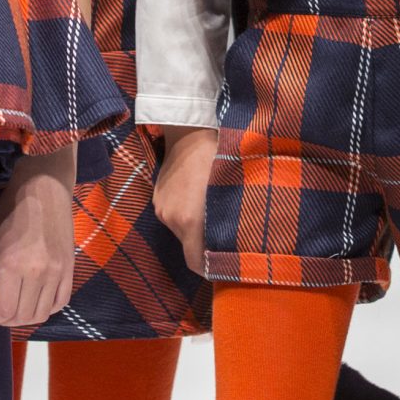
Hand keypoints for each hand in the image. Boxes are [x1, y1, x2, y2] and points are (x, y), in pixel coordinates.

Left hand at [0, 147, 75, 326]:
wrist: (44, 189)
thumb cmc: (9, 212)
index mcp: (12, 265)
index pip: (3, 311)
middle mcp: (38, 272)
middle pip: (22, 316)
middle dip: (4, 318)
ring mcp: (58, 271)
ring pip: (41, 314)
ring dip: (24, 317)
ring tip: (14, 305)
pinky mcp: (70, 268)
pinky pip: (60, 302)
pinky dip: (46, 309)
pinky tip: (34, 299)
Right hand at [152, 126, 216, 276]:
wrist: (190, 131)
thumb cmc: (218, 156)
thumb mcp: (229, 190)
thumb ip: (229, 221)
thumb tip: (241, 245)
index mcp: (190, 220)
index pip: (196, 262)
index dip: (210, 267)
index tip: (225, 265)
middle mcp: (172, 218)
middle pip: (190, 246)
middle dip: (205, 244)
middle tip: (226, 234)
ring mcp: (162, 208)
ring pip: (182, 230)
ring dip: (196, 226)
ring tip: (212, 211)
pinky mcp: (157, 198)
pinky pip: (174, 214)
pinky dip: (186, 212)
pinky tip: (197, 197)